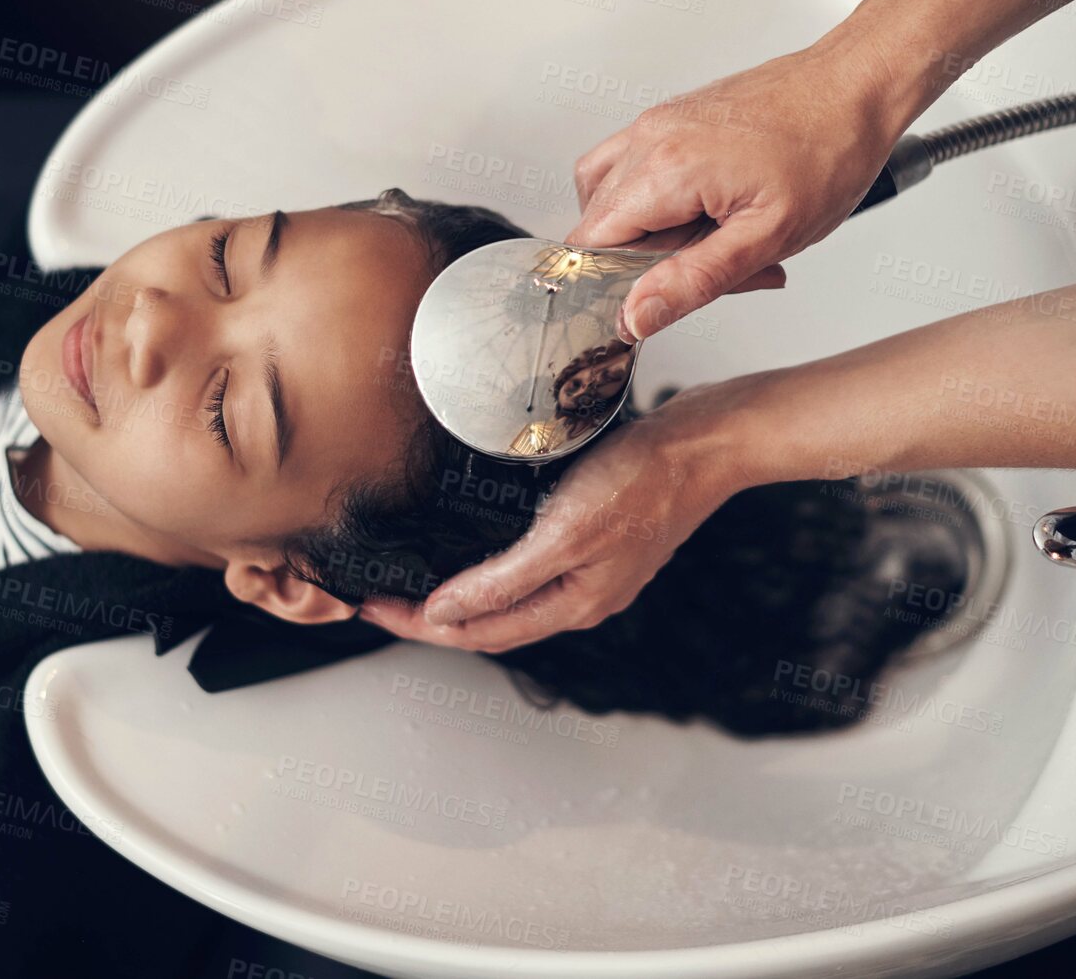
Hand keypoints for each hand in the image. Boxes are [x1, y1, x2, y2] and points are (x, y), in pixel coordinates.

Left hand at [356, 381, 749, 651]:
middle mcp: (581, 596)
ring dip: (459, 594)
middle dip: (430, 616)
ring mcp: (591, 567)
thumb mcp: (565, 532)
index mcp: (573, 605)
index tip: (369, 607)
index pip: (476, 633)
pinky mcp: (597, 535)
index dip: (417, 625)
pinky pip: (529, 566)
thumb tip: (444, 614)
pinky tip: (472, 546)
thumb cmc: (644, 481)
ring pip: (510, 596)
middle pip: (490, 622)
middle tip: (376, 597)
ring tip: (412, 578)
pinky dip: (490, 566)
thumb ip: (505, 579)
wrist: (706, 441)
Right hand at [567, 33, 912, 341]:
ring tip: (705, 235)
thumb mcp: (766, 237)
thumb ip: (693, 281)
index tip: (659, 293)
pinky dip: (655, 201)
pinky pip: (632, 168)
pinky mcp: (671, 118)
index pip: (590, 245)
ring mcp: (658, 122)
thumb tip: (635, 316)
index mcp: (666, 168)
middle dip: (643, 260)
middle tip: (708, 261)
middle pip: (599, 225)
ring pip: (608, 196)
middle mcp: (650, 137)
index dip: (614, 282)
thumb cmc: (828, 151)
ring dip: (645, 230)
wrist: (855, 88)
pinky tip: (705, 210)